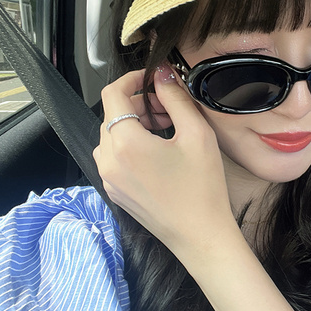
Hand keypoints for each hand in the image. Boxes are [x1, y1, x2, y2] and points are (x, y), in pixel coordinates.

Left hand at [94, 67, 236, 254]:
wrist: (200, 236)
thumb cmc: (202, 188)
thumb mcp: (196, 134)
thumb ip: (176, 98)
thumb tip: (163, 73)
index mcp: (125, 143)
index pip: (112, 94)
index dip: (131, 79)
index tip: (151, 78)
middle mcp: (108, 160)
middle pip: (112, 115)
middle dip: (138, 104)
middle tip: (168, 108)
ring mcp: (109, 178)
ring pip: (111, 136)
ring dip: (134, 125)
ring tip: (165, 130)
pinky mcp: (115, 191)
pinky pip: (114, 157)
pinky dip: (130, 146)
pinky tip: (158, 153)